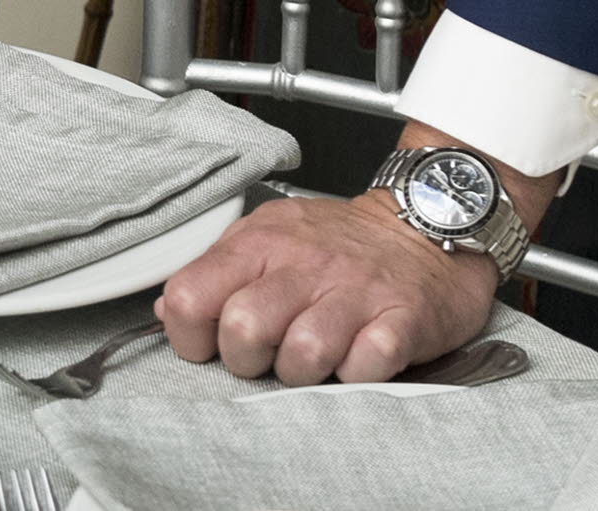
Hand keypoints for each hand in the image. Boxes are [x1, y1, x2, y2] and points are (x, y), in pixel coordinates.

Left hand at [155, 127, 556, 384]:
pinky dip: (357, 376)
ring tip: (318, 354)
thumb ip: (219, 271)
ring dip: (305, 372)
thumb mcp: (271, 237)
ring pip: (302, 355)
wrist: (427, 221)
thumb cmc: (343, 242)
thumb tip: (171, 308)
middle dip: (248, 360)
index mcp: (262, 241)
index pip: (191, 296)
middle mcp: (305, 262)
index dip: (191, 336)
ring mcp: (355, 291)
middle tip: (271, 353)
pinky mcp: (402, 319)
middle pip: (243, 330)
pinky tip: (358, 356)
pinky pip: (364, 367)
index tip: (212, 342)